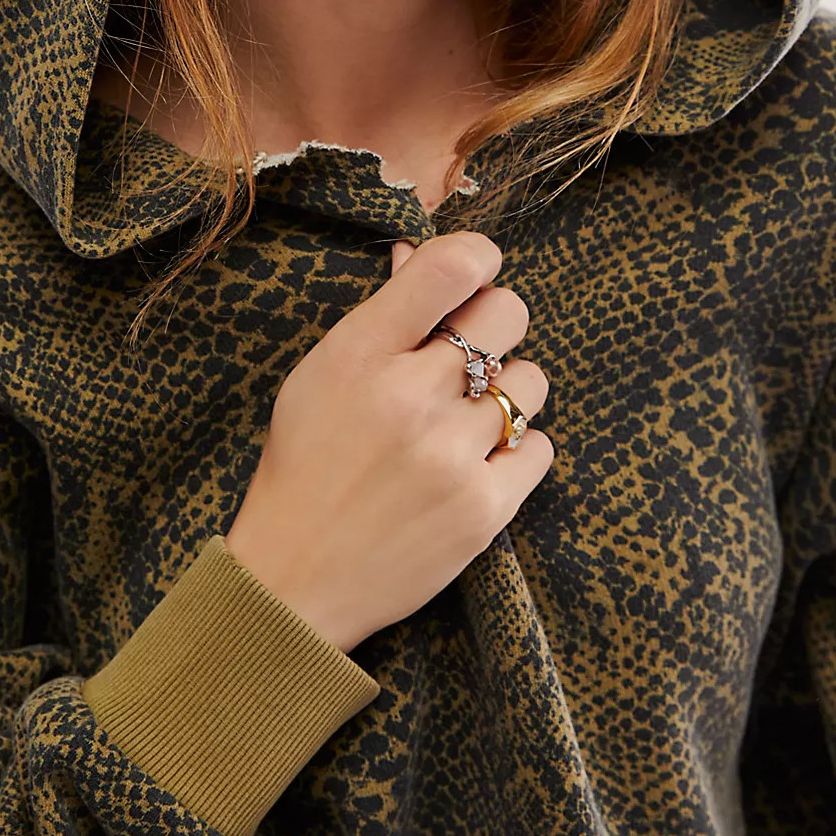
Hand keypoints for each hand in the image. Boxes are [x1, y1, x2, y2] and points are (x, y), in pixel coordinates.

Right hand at [224, 231, 552, 651]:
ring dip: (505, 393)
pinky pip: (540, 448)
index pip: (449, 267)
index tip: (477, 273)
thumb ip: (380, 316)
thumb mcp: (322, 376)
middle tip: (471, 353)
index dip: (478, 257)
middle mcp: (409, 397)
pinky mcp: (483, 509)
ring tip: (465, 420)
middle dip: (495, 323)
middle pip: (507, 314)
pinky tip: (476, 464)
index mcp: (359, 354)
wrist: (294, 581)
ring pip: (530, 382)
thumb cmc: (305, 467)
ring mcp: (450, 456)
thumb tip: (419, 254)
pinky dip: (516, 452)